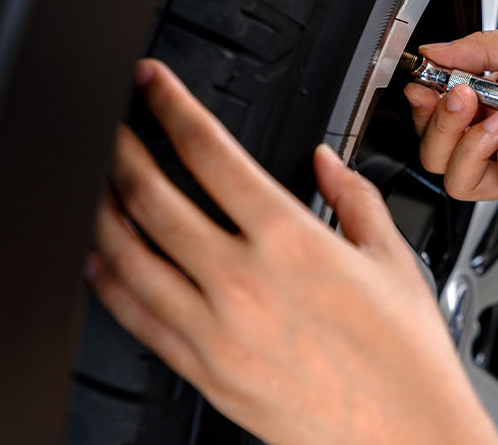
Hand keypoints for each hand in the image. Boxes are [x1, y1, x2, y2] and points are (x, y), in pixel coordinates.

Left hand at [89, 60, 497, 443]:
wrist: (403, 432)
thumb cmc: (405, 354)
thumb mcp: (392, 258)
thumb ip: (354, 197)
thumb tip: (327, 164)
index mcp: (292, 239)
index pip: (211, 153)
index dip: (171, 107)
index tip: (152, 87)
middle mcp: (244, 280)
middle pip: (154, 197)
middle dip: (120, 149)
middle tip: (107, 124)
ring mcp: (217, 330)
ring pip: (130, 256)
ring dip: (102, 211)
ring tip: (92, 184)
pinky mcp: (206, 372)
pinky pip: (139, 320)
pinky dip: (111, 285)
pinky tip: (103, 263)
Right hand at [404, 20, 497, 211]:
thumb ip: (486, 48)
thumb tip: (437, 50)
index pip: (444, 119)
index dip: (425, 106)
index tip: (424, 82)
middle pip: (442, 155)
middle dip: (438, 124)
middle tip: (457, 95)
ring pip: (464, 180)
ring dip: (467, 144)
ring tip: (495, 114)